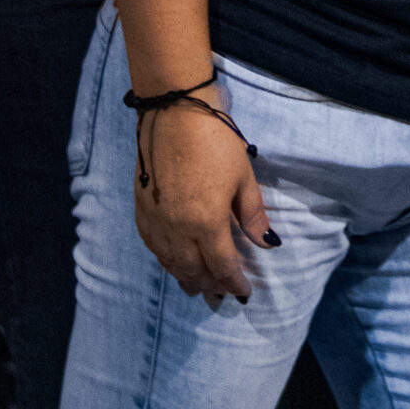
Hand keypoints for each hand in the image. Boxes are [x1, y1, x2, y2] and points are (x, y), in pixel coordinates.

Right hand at [132, 95, 276, 301]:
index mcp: (206, 223)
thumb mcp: (243, 176)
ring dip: (185, 278)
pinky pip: (152, 247)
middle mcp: (177, 230)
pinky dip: (165, 260)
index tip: (244, 292)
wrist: (174, 112)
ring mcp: (156, 221)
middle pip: (193, 271)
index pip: (222, 266)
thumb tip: (268, 243)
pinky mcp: (141, 209)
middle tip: (221, 296)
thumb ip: (253, 214)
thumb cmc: (215, 140)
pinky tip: (172, 261)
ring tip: (197, 287)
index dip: (234, 282)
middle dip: (210, 286)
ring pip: (170, 263)